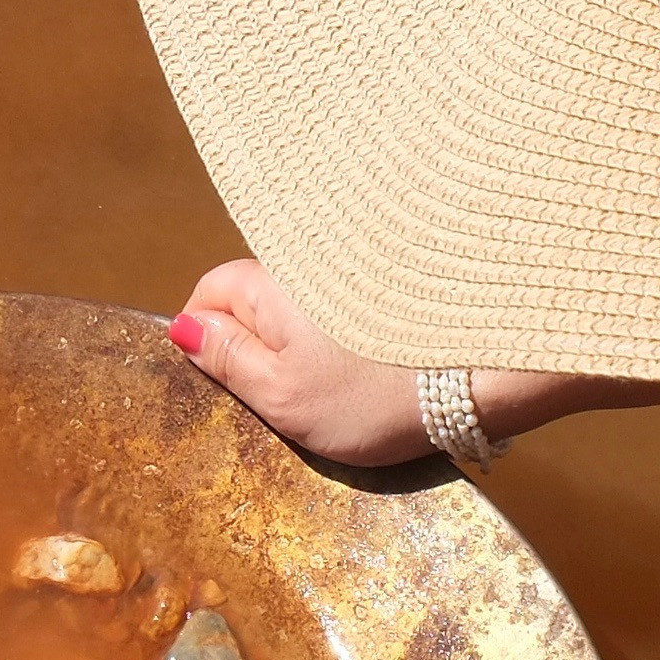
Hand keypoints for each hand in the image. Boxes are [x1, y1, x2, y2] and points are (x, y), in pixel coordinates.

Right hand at [168, 259, 431, 465]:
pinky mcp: (390, 287)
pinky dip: (349, 340)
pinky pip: (344, 312)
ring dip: (308, 346)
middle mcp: (307, 262)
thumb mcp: (283, 397)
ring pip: (300, 309)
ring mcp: (351, 270)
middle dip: (262, 347)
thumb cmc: (376, 396)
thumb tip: (181, 329)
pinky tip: (371, 371)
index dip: (209, 343)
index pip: (207, 293)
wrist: (478, 379)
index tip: (236, 385)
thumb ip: (227, 361)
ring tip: (341, 388)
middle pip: (255, 301)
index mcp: (269, 282)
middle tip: (292, 397)